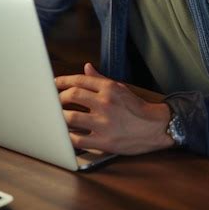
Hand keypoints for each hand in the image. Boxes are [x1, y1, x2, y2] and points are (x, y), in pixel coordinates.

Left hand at [55, 63, 173, 154]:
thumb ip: (100, 79)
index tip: (53, 83)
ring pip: (71, 118)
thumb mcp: (120, 88)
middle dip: (59, 98)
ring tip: (56, 117)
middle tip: (54, 102)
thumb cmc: (136, 108)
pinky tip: (65, 135)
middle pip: (72, 96)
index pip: (80, 80)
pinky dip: (68, 137)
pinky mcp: (104, 141)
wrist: (155, 127)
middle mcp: (105, 103)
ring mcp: (104, 123)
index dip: (63, 81)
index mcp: (109, 88)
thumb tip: (86, 67)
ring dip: (60, 117)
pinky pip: (78, 140)